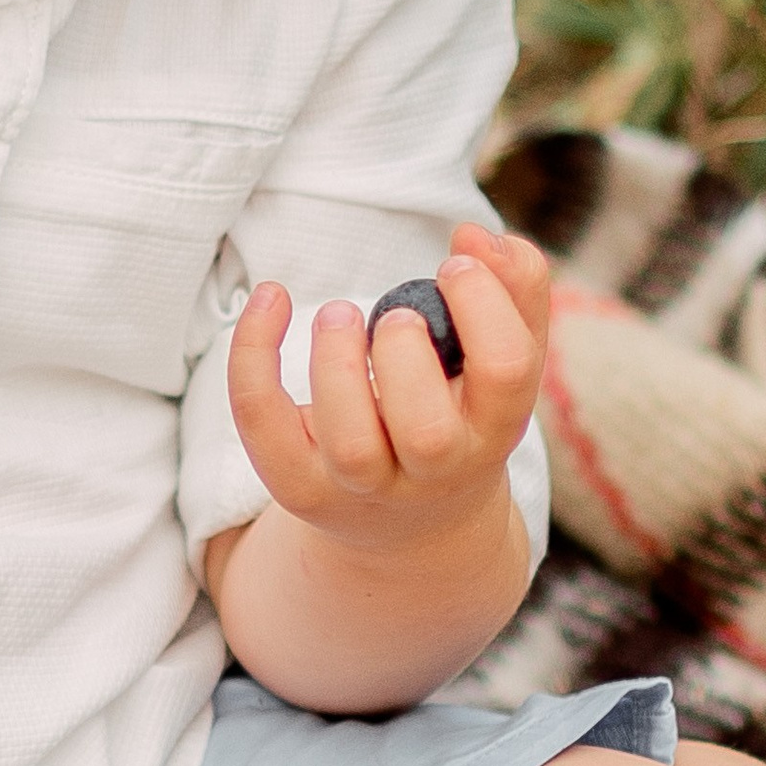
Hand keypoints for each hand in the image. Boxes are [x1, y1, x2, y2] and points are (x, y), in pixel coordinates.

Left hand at [227, 222, 549, 558]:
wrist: (412, 528)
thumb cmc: (459, 414)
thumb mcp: (500, 363)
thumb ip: (512, 290)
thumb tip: (474, 238)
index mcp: (494, 429)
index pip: (507, 373)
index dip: (482, 305)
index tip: (453, 265)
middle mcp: (434, 471)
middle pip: (427, 431)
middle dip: (404, 352)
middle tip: (392, 314)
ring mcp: (364, 486)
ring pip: (350, 444)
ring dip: (337, 363)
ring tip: (337, 314)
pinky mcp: (300, 485)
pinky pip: (265, 426)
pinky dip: (253, 358)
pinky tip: (270, 299)